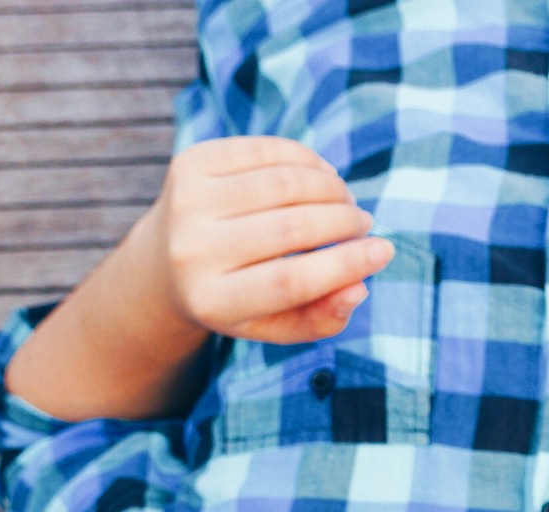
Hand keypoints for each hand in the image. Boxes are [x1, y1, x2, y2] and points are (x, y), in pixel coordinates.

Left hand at [147, 135, 394, 344]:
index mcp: (213, 301)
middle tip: (363, 224)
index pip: (292, 281)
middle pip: (291, 228)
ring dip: (330, 188)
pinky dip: (305, 160)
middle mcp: (193, 252)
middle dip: (343, 221)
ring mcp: (187, 202)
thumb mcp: (275, 323)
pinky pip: (265, 150)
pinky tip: (319, 176)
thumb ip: (320, 318)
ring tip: (344, 202)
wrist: (163, 264)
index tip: (384, 251)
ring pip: (282, 183)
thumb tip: (358, 288)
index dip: (347, 264)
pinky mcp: (189, 163)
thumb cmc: (237, 298)